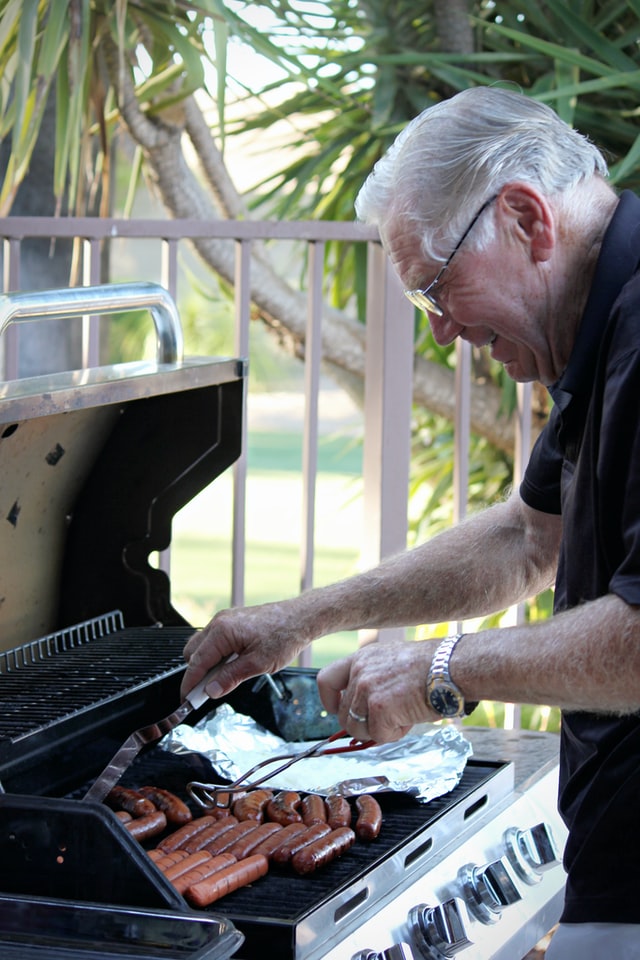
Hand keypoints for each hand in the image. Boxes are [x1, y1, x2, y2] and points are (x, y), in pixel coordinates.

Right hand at [180, 600, 309, 700]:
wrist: (301, 618)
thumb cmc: (285, 635)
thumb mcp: (257, 664)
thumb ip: (230, 678)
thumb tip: (211, 690)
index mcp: (222, 631)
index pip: (196, 662)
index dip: (189, 684)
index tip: (186, 699)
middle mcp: (220, 622)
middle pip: (193, 653)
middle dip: (196, 673)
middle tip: (206, 692)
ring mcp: (225, 620)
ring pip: (202, 646)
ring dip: (207, 664)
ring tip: (222, 679)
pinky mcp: (232, 621)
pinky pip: (214, 640)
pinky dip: (216, 655)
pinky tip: (230, 665)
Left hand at [317, 638, 440, 742]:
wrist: (451, 667)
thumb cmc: (432, 667)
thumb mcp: (393, 664)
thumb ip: (373, 682)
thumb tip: (363, 713)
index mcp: (362, 658)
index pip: (326, 679)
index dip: (330, 701)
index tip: (338, 711)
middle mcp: (360, 671)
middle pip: (343, 714)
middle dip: (364, 725)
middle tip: (390, 719)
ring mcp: (367, 689)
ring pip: (357, 729)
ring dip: (380, 730)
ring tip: (403, 716)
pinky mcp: (379, 707)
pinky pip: (378, 735)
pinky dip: (394, 734)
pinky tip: (409, 719)